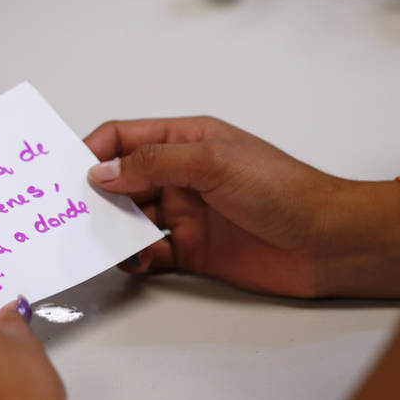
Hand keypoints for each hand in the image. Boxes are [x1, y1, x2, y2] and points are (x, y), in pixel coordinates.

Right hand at [84, 117, 399, 298]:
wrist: (329, 243)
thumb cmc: (284, 190)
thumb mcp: (214, 162)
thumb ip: (154, 164)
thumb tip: (102, 171)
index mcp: (185, 142)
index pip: (124, 138)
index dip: (94, 152)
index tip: (69, 173)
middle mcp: (180, 175)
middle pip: (121, 180)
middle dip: (95, 194)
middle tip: (70, 213)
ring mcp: (185, 214)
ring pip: (130, 219)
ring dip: (112, 229)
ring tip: (99, 241)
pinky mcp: (191, 251)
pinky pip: (149, 253)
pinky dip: (134, 258)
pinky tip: (132, 261)